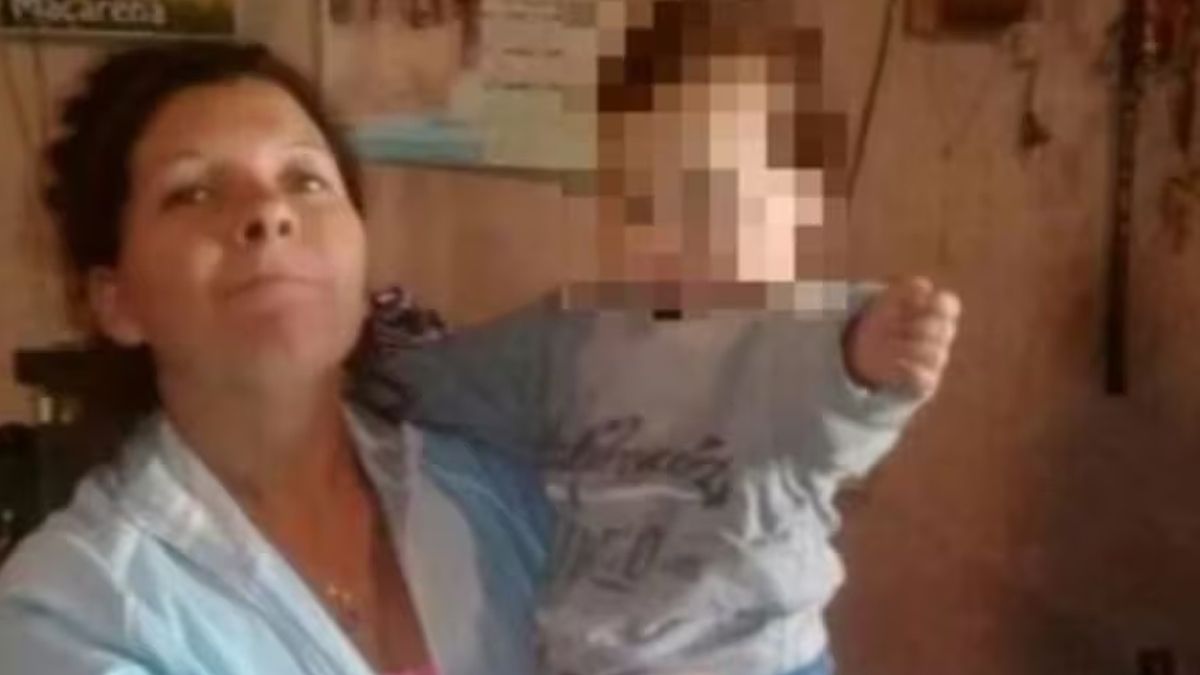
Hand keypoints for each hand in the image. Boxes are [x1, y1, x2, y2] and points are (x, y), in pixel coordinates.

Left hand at [844, 277, 960, 399]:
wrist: (864, 349)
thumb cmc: (883, 319)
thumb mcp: (888, 300)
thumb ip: (905, 289)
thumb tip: (924, 287)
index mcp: (937, 313)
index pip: (949, 304)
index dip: (933, 303)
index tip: (911, 303)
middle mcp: (941, 336)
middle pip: (942, 330)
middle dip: (914, 326)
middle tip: (889, 325)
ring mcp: (936, 358)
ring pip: (936, 354)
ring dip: (909, 348)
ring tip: (887, 343)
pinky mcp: (926, 380)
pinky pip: (926, 378)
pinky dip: (911, 371)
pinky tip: (897, 363)